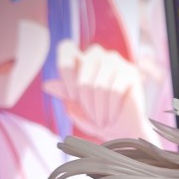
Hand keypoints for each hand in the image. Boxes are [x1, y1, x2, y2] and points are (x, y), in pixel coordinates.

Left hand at [43, 40, 159, 143]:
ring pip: (98, 86)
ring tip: (102, 121)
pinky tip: (112, 117)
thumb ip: (64, 94)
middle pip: (82, 77)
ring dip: (99, 109)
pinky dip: (111, 108)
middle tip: (93, 118)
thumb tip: (47, 85)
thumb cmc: (98, 117)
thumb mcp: (76, 107)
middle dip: (86, 102)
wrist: (123, 129)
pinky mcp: (130, 72)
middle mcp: (98, 55)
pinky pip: (114, 91)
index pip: (66, 48)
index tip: (72, 97)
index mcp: (81, 59)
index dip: (66, 73)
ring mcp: (115, 61)